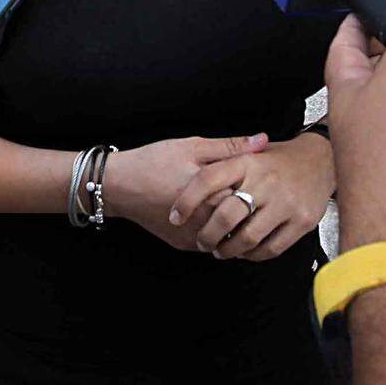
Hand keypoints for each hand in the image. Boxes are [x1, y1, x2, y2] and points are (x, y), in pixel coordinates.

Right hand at [103, 133, 268, 250]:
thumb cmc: (156, 161)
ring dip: (237, 225)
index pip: (250, 198)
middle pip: (243, 221)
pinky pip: (211, 245)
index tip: (266, 178)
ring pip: (229, 238)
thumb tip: (264, 140)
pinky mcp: (183, 245)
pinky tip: (221, 217)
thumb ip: (231, 146)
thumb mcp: (193, 146)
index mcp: (211, 194)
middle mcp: (204, 221)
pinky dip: (220, 233)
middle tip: (261, 196)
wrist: (119, 186)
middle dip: (252, 209)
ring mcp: (193, 237)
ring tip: (243, 207)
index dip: (261, 188)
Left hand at [168, 131, 334, 261]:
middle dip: (207, 235)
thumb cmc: (278, 160)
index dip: (186, 201)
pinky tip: (246, 250)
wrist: (321, 159)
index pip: (208, 180)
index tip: (174, 216)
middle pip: (226, 216)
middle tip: (202, 241)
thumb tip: (187, 175)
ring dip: (228, 250)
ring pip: (247, 238)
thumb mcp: (250, 152)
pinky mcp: (302, 221)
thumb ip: (222, 162)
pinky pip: (270, 249)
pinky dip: (253, 255)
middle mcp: (267, 181)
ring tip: (221, 250)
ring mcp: (286, 202)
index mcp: (248, 161)